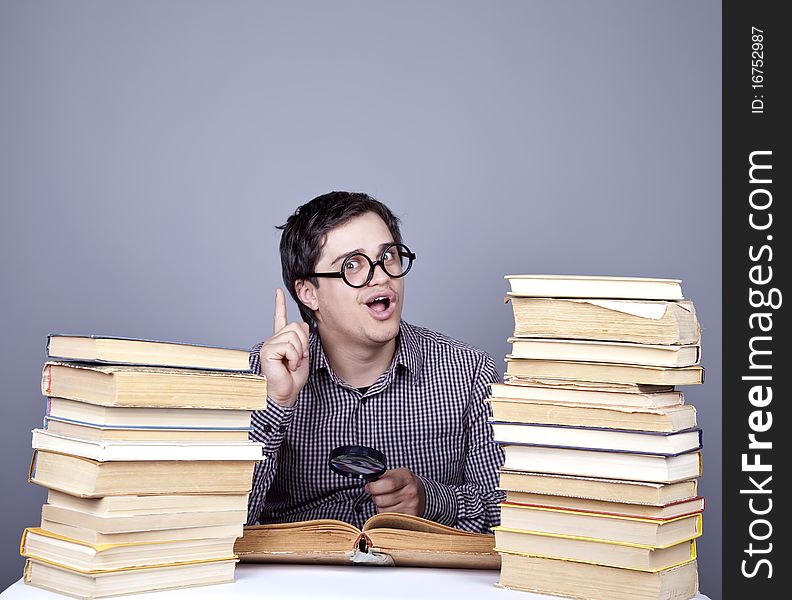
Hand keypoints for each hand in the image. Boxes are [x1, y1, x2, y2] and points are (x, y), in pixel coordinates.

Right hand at [258, 288, 310, 406]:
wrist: (285, 394)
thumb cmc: (291, 380)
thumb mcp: (303, 357)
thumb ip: (303, 340)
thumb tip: (302, 324)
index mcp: (280, 341)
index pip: (279, 318)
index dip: (280, 304)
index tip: (279, 292)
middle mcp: (272, 340)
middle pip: (295, 327)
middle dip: (303, 344)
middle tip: (297, 359)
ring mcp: (269, 345)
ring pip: (294, 335)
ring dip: (299, 352)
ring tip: (291, 364)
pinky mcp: (267, 351)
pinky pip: (289, 346)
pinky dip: (294, 358)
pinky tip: (287, 366)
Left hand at [364, 468, 425, 516]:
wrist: (422, 494)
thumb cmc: (405, 483)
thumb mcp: (396, 474)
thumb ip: (382, 476)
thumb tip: (368, 483)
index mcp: (406, 478)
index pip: (388, 483)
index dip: (374, 486)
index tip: (369, 487)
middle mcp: (410, 493)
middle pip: (381, 500)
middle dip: (375, 497)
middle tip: (379, 494)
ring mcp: (411, 507)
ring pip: (382, 511)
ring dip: (380, 507)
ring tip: (387, 501)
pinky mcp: (409, 518)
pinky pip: (388, 519)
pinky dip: (386, 514)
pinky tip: (392, 508)